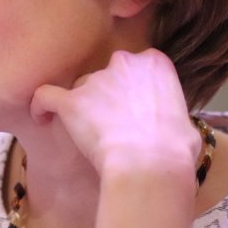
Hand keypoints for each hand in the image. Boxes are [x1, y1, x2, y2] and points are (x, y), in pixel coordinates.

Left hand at [30, 48, 199, 177]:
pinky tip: (42, 116)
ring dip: (82, 106)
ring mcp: (95, 80)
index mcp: (155, 63)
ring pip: (81, 88)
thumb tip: (170, 125)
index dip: (131, 88)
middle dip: (106, 95)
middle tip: (111, 123)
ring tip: (85, 134)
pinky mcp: (71, 101)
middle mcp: (123, 63)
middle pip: (106, 75)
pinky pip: (46, 95)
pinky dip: (42, 105)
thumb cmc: (175, 150)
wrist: (150, 164)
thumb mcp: (185, 121)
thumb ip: (170, 110)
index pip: (136, 67)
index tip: (131, 108)